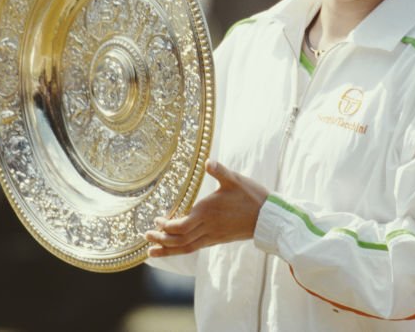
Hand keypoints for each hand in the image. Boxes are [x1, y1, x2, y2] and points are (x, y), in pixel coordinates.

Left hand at [144, 161, 268, 256]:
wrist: (268, 218)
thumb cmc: (251, 197)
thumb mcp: (235, 180)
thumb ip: (219, 171)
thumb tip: (207, 161)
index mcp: (208, 212)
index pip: (180, 226)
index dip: (166, 227)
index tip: (156, 221)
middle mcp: (207, 227)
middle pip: (179, 239)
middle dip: (161, 240)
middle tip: (146, 237)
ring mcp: (212, 236)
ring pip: (186, 247)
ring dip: (168, 250)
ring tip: (152, 251)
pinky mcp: (217, 239)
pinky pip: (195, 247)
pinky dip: (181, 249)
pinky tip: (176, 247)